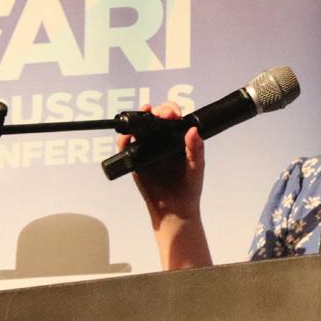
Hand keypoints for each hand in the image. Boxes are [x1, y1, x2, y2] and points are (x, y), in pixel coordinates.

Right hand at [117, 102, 204, 228]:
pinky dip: (124, 140)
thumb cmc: (188, 187)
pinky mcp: (135, 160)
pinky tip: (128, 137)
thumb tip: (193, 130)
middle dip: (157, 111)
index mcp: (177, 138)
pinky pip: (126, 147)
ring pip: (139, 129)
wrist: (175, 209)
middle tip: (160, 114)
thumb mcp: (196, 166)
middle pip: (155, 118)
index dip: (171, 111)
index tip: (173, 114)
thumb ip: (196, 149)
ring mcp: (147, 149)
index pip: (173, 118)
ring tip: (144, 114)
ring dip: (139, 119)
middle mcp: (161, 140)